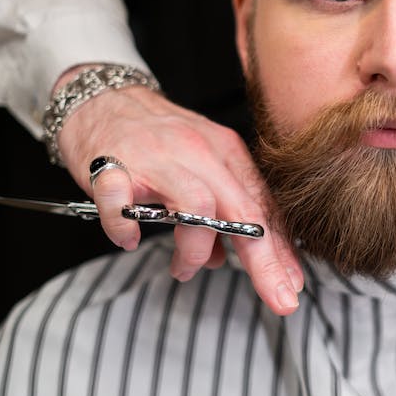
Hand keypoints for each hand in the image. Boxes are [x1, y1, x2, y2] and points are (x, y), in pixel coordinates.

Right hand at [56, 78, 302, 315]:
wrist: (102, 98)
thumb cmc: (156, 139)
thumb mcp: (201, 167)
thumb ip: (219, 212)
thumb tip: (222, 259)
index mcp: (227, 154)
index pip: (263, 208)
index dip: (282, 251)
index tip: (294, 285)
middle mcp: (199, 153)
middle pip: (243, 211)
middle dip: (264, 261)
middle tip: (278, 298)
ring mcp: (158, 158)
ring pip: (197, 207)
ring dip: (195, 250)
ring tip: (184, 270)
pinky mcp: (112, 164)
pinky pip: (122, 202)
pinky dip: (126, 228)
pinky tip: (130, 240)